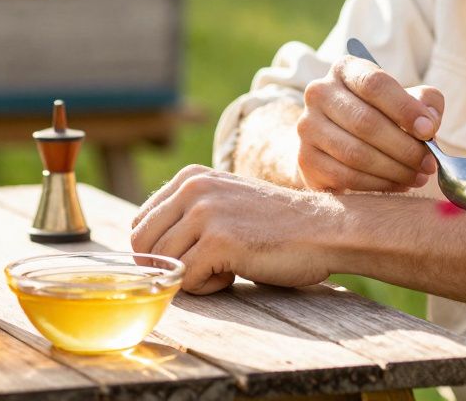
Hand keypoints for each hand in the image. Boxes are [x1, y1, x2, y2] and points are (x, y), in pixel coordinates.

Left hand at [130, 165, 340, 293]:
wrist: (325, 229)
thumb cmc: (278, 226)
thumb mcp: (225, 204)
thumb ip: (188, 214)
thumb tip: (144, 247)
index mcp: (190, 176)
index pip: (141, 223)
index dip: (159, 251)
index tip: (193, 257)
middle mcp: (193, 187)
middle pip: (142, 244)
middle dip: (168, 267)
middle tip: (206, 268)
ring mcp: (205, 212)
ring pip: (160, 263)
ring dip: (188, 277)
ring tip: (223, 269)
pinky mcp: (218, 240)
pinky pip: (184, 279)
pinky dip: (205, 288)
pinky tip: (234, 275)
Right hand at [296, 54, 443, 192]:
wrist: (336, 142)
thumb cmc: (379, 116)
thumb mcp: (406, 100)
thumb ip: (425, 103)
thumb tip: (429, 123)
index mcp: (345, 70)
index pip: (375, 84)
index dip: (405, 109)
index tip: (429, 131)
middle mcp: (319, 92)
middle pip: (366, 122)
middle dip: (405, 147)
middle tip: (429, 163)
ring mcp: (307, 126)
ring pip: (356, 153)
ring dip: (394, 169)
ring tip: (418, 176)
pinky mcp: (305, 158)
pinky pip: (346, 176)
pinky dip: (378, 184)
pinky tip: (399, 184)